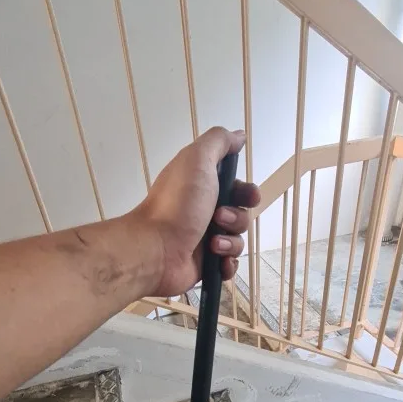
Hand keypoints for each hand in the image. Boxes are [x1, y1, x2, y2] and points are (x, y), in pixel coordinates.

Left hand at [135, 127, 259, 296]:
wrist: (155, 250)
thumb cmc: (176, 205)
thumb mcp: (197, 160)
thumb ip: (219, 142)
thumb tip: (239, 136)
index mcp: (200, 186)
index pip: (235, 186)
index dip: (246, 191)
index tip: (247, 196)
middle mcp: (202, 210)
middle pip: (240, 213)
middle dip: (238, 217)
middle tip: (220, 218)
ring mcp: (203, 238)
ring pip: (237, 239)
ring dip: (231, 241)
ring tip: (212, 244)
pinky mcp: (204, 264)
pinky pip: (229, 265)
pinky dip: (227, 264)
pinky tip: (218, 262)